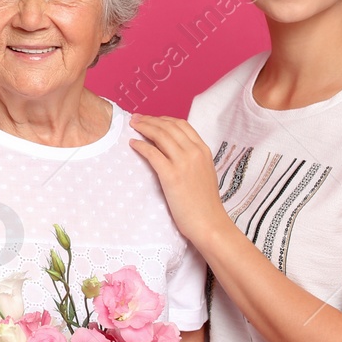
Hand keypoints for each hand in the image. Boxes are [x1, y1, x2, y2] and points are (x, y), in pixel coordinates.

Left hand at [128, 115, 224, 242]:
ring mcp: (183, 163)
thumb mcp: (203, 172)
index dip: (164, 118)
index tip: (151, 119)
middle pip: (168, 127)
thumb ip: (191, 158)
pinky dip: (141, 146)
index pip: (182, 125)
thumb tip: (171, 148)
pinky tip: (133, 144)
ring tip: (133, 126)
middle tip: (136, 118)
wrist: (209, 222)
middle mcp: (194, 152)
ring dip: (144, 128)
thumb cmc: (204, 202)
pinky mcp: (171, 176)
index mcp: (203, 150)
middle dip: (150, 120)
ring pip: (160, 136)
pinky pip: (152, 153)